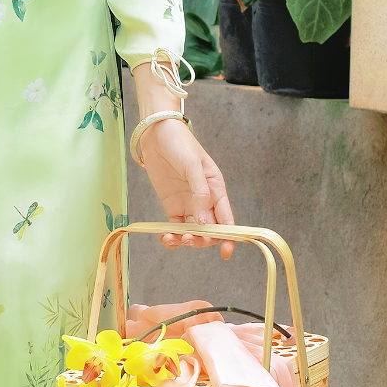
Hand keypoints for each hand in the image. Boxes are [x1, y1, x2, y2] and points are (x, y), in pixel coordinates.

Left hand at [138, 119, 234, 258]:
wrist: (157, 134)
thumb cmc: (181, 144)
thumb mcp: (193, 166)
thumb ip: (200, 193)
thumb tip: (204, 222)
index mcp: (217, 190)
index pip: (227, 219)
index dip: (229, 237)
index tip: (225, 252)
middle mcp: (205, 201)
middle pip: (210, 230)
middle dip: (202, 240)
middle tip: (189, 239)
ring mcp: (188, 204)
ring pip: (193, 231)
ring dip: (185, 240)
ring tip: (172, 239)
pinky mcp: (172, 206)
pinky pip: (176, 227)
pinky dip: (172, 237)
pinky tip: (166, 239)